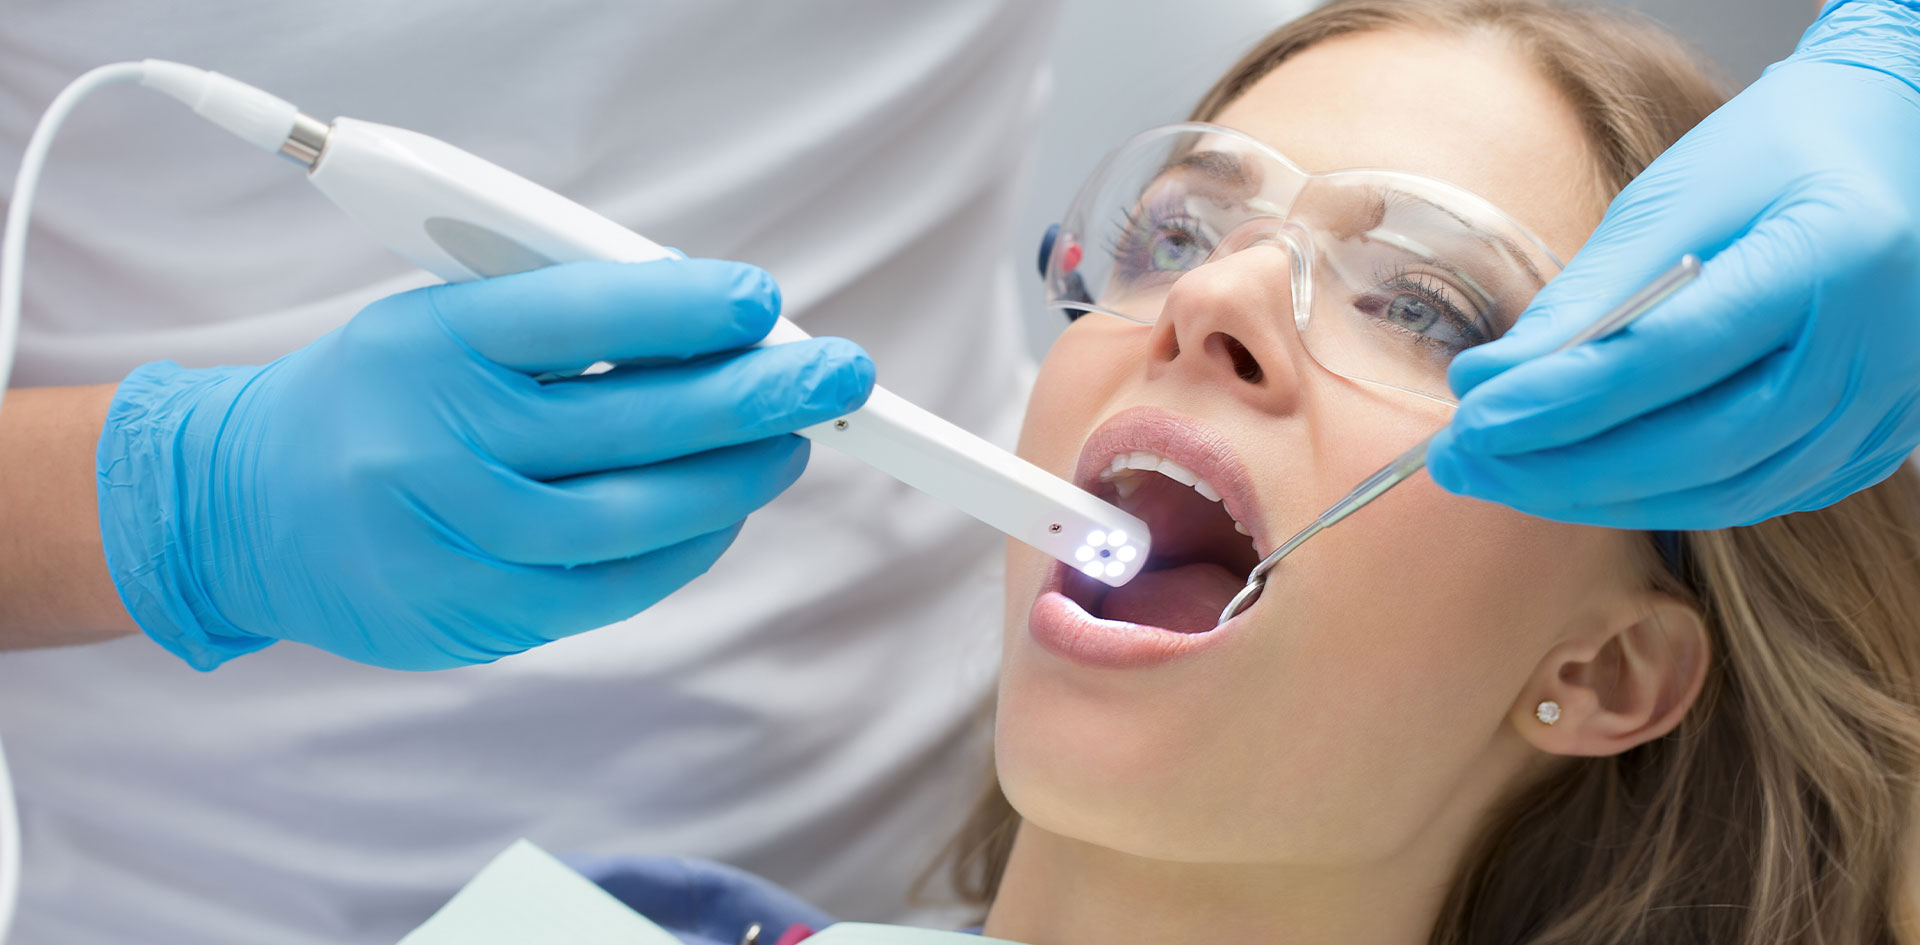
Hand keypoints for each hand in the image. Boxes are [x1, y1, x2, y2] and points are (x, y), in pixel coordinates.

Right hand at [97, 259, 872, 669]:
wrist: (245, 507)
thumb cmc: (377, 395)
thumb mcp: (443, 322)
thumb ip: (563, 319)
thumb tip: (716, 326)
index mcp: (428, 342)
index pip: (573, 313)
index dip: (677, 308)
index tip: (761, 300)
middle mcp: (436, 440)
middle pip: (627, 421)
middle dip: (754, 396)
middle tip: (837, 376)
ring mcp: (454, 538)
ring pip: (633, 516)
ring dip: (735, 479)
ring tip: (792, 443)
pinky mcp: (472, 613)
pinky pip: (612, 588)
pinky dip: (686, 548)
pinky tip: (726, 510)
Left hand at [1426, 1, 1919, 528]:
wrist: (1890, 153)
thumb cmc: (1774, 156)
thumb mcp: (1675, 196)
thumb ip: (1589, 296)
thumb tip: (1489, 384)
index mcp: (1830, 258)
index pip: (1668, 357)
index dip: (1557, 401)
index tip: (1468, 420)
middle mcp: (1873, 351)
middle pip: (1694, 447)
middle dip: (1558, 466)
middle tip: (1460, 462)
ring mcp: (1882, 408)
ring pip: (1720, 492)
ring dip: (1595, 496)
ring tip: (1500, 473)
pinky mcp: (1869, 444)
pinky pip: (1751, 496)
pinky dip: (1657, 498)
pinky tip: (1581, 479)